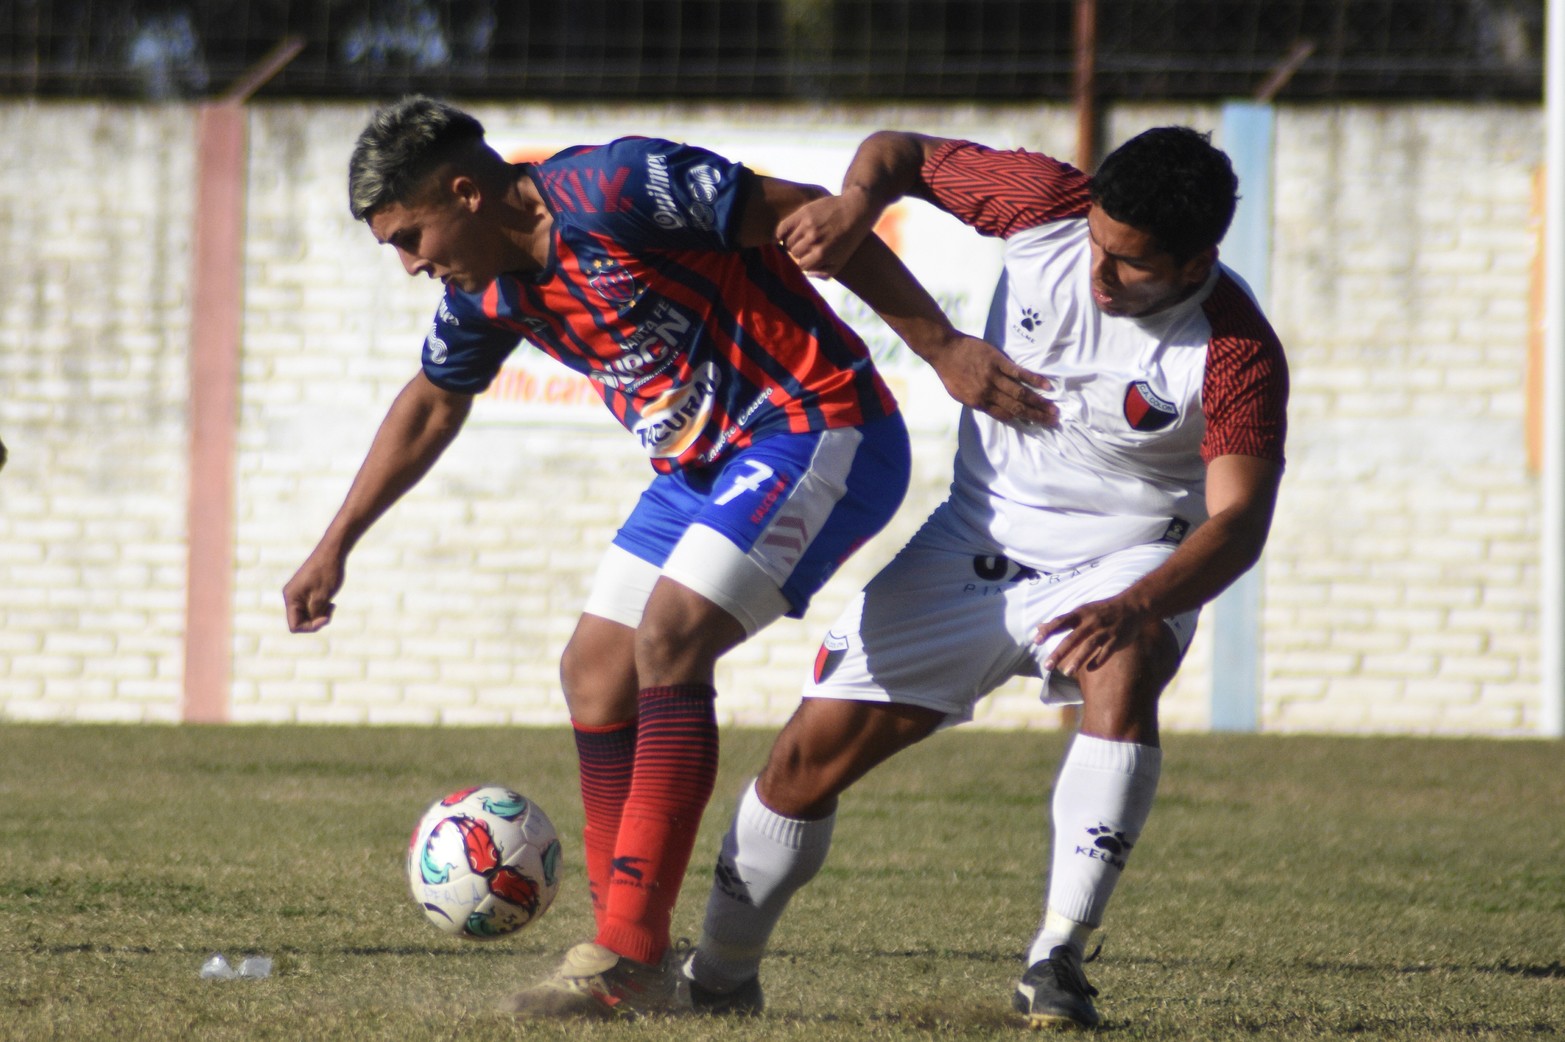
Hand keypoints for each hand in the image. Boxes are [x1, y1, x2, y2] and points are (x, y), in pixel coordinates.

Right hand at [283, 549, 344, 632]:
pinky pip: (310, 607)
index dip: (310, 627)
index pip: (294, 626)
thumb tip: (309, 623)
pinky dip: (320, 608)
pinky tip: (330, 602)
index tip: (325, 618)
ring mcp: (298, 593)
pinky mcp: (305, 591)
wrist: (332, 552)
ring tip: (331, 605)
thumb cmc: (327, 572)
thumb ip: (314, 613)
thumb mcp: (322, 597)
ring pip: (306, 614)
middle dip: (316, 620)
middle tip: (331, 611)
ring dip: (320, 614)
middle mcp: (291, 596)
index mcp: (291, 598)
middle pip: (300, 621)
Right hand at [778, 193, 877, 277]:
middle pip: (794, 253)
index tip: (810, 259)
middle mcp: (813, 240)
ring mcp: (807, 225)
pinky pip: (783, 226)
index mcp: (822, 254)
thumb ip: (825, 273)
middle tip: (806, 248)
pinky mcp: (804, 212)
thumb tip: (807, 274)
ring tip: (799, 240)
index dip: (806, 263)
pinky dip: (779, 233)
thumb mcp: (842, 261)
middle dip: (800, 253)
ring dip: (792, 243)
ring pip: (788, 241)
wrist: (856, 210)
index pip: (802, 265)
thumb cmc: (849, 238)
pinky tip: (779, 237)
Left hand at [931, 334, 1058, 426]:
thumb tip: (995, 410)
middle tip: (1053, 422)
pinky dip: (1034, 380)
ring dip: (1039, 402)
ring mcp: (994, 377)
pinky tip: (1047, 386)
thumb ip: (978, 402)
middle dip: (1036, 416)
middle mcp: (988, 392)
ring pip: (1021, 393)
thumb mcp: (960, 394)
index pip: (1005, 416)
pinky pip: (1019, 373)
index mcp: (978, 402)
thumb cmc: (950, 372)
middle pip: (1017, 408)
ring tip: (1054, 409)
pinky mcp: (999, 361)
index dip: (1022, 421)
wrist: (944, 350)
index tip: (1035, 425)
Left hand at [1035, 594, 1148, 677]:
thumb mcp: (1081, 611)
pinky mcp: (1117, 639)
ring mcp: (1105, 631)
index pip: (1060, 621)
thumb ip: (1060, 621)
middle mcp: (1091, 622)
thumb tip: (1039, 627)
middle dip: (1059, 653)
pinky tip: (1089, 669)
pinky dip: (1098, 660)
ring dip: (1077, 660)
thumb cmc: (1101, 610)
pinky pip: (1106, 651)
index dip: (1048, 630)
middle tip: (1046, 666)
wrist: (1131, 607)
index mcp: (1081, 614)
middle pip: (1072, 638)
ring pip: (1089, 646)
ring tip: (1066, 673)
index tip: (1036, 641)